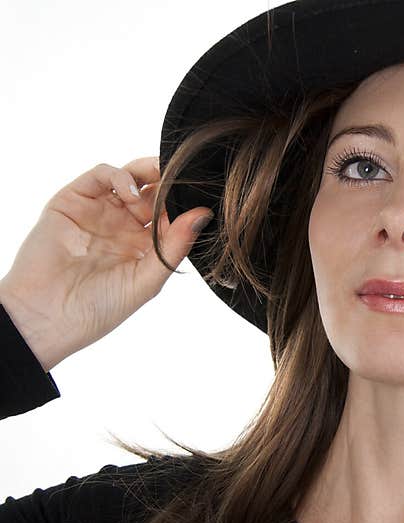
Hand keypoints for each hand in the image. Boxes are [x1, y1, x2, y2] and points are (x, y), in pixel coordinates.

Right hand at [0, 157, 213, 370]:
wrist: (47, 314)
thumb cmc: (99, 307)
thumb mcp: (147, 280)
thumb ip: (175, 247)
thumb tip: (203, 216)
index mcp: (146, 247)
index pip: (173, 216)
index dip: (186, 207)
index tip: (202, 203)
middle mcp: (124, 226)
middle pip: (155, 192)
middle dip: (171, 183)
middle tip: (186, 179)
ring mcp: (100, 211)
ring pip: (131, 178)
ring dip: (150, 173)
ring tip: (162, 181)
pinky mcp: (74, 200)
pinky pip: (102, 176)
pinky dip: (121, 177)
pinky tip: (132, 194)